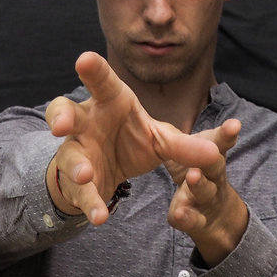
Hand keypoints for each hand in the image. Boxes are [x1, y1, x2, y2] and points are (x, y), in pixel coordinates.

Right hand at [45, 52, 221, 224]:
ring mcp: (77, 150)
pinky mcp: (75, 180)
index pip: (101, 83)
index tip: (84, 59)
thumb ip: (185, 146)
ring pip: (69, 155)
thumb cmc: (132, 138)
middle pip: (66, 112)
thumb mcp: (161, 140)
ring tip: (85, 175)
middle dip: (61, 116)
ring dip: (76, 166)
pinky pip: (79, 192)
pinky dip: (89, 203)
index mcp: (110, 102)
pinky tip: (99, 217)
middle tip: (61, 125)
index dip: (93, 71)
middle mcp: (86, 122)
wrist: (109, 169)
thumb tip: (215, 154)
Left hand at [166, 118, 248, 266]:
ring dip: (201, 185)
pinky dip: (186, 216)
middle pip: (216, 165)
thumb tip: (148, 103)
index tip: (235, 125)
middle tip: (212, 152)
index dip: (227, 133)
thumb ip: (178, 134)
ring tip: (193, 177)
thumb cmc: (200, 172)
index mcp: (211, 154)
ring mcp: (207, 198)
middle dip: (214, 157)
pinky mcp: (196, 220)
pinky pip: (191, 219)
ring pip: (206, 192)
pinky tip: (178, 213)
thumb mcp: (191, 151)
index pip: (219, 140)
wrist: (216, 217)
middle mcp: (214, 175)